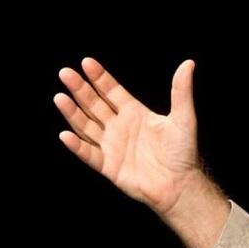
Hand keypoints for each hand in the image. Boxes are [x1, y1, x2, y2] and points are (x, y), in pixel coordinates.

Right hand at [54, 57, 203, 214]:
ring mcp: (112, 146)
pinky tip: (66, 135)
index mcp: (135, 113)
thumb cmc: (183, 153)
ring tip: (60, 97)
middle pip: (95, 104)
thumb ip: (181, 91)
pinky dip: (77, 146)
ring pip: (87, 126)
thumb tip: (189, 64)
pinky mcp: (109, 166)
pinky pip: (89, 154)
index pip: (112, 91)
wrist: (181, 185)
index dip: (100, 78)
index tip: (87, 63)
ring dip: (73, 113)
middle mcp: (120, 127)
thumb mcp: (184, 118)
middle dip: (80, 89)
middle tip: (66, 73)